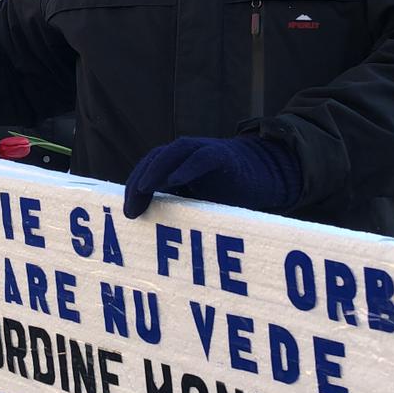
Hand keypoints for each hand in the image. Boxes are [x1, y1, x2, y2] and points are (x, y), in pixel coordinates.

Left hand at [123, 136, 300, 218]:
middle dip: (139, 183)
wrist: (266, 175)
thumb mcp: (197, 205)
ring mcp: (203, 152)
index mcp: (175, 166)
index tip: (127, 214)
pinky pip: (203, 158)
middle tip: (131, 211)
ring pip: (172, 153)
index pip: (146, 170)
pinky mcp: (224, 156)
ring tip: (144, 188)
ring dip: (156, 170)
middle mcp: (185, 155)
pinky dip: (188, 167)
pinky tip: (175, 180)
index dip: (133, 188)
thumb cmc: (229, 194)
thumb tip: (151, 240)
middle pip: (153, 160)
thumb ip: (176, 212)